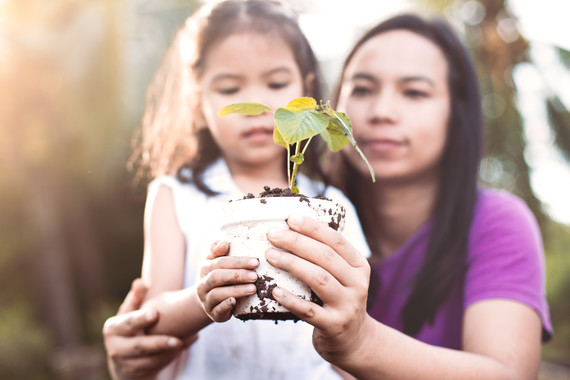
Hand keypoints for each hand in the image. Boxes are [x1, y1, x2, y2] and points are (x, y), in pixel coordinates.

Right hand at [103, 279, 195, 379]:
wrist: (123, 357)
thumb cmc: (130, 326)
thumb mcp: (129, 312)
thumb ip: (136, 298)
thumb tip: (141, 282)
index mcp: (113, 329)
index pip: (127, 323)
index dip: (140, 319)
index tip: (155, 314)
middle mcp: (115, 348)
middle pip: (139, 347)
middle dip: (159, 344)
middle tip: (177, 340)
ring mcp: (125, 364)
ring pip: (150, 360)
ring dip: (169, 352)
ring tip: (185, 341)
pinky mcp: (137, 374)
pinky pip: (157, 366)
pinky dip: (172, 356)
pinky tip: (185, 344)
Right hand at [196, 241, 258, 321]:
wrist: (209, 302)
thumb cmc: (219, 277)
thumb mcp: (216, 262)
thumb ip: (218, 250)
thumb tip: (224, 242)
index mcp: (206, 268)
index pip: (220, 262)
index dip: (238, 262)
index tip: (255, 261)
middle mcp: (204, 284)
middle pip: (217, 277)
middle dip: (237, 275)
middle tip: (255, 275)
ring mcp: (207, 300)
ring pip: (217, 294)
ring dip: (236, 290)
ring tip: (253, 288)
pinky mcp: (213, 313)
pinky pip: (217, 310)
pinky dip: (226, 305)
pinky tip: (235, 302)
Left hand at [265, 214, 370, 366]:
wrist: (354, 340)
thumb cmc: (338, 299)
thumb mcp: (343, 276)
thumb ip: (326, 257)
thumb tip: (291, 228)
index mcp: (359, 266)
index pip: (336, 241)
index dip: (313, 228)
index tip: (290, 218)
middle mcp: (357, 284)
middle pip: (325, 257)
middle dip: (297, 242)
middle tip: (272, 235)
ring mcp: (347, 306)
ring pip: (319, 279)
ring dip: (292, 264)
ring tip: (270, 255)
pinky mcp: (334, 325)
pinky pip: (309, 311)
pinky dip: (291, 300)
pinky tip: (274, 291)